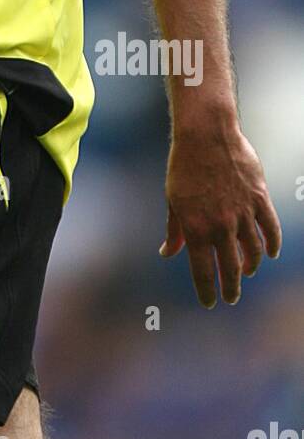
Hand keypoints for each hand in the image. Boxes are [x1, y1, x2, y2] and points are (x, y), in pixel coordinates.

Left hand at [160, 125, 281, 306]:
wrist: (205, 135)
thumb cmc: (184, 167)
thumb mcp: (173, 200)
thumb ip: (174, 231)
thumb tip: (167, 253)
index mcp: (196, 228)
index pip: (203, 271)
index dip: (207, 291)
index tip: (210, 303)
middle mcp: (221, 226)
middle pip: (230, 269)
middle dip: (230, 288)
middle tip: (230, 298)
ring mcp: (242, 213)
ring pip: (253, 251)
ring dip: (250, 266)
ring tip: (246, 272)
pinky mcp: (259, 199)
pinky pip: (270, 229)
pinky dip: (272, 244)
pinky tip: (270, 253)